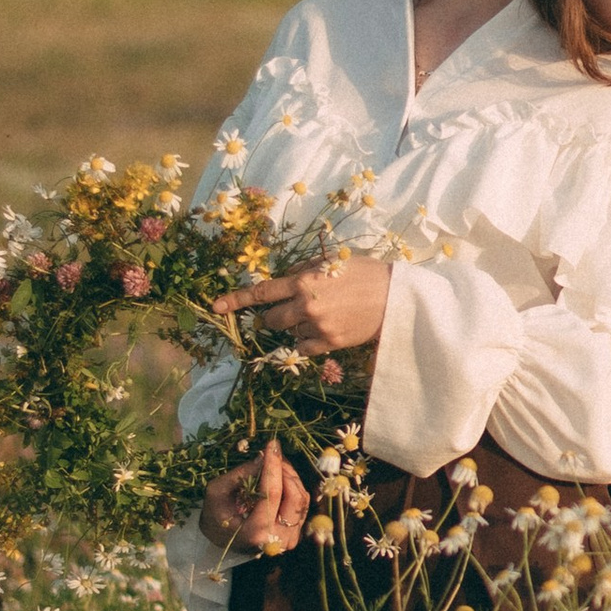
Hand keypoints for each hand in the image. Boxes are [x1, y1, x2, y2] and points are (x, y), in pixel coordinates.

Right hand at [199, 440, 310, 556]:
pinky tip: (281, 478)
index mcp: (254, 532)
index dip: (273, 466)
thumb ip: (239, 475)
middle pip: (294, 496)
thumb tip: (264, 457)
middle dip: (285, 470)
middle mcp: (276, 540)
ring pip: (302, 499)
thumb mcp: (217, 493)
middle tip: (273, 456)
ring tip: (275, 465)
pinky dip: (294, 486)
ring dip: (290, 477)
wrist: (221, 542)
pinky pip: (302, 504)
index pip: (272, 493)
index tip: (272, 445)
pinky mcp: (296, 534)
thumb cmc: (215, 516)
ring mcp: (289, 539)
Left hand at [216, 253, 392, 355]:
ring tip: (318, 315)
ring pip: (288, 332)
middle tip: (286, 311)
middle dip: (272, 316)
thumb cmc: (364, 273)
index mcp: (303, 281)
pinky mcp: (330, 343)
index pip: (262, 292)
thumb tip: (284, 279)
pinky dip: (303, 342)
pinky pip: (303, 348)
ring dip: (295, 326)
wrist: (395, 297)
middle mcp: (306, 305)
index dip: (236, 300)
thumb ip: (304, 270)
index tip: (216, 307)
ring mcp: (317, 326)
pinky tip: (317, 332)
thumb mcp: (331, 261)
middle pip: (270, 319)